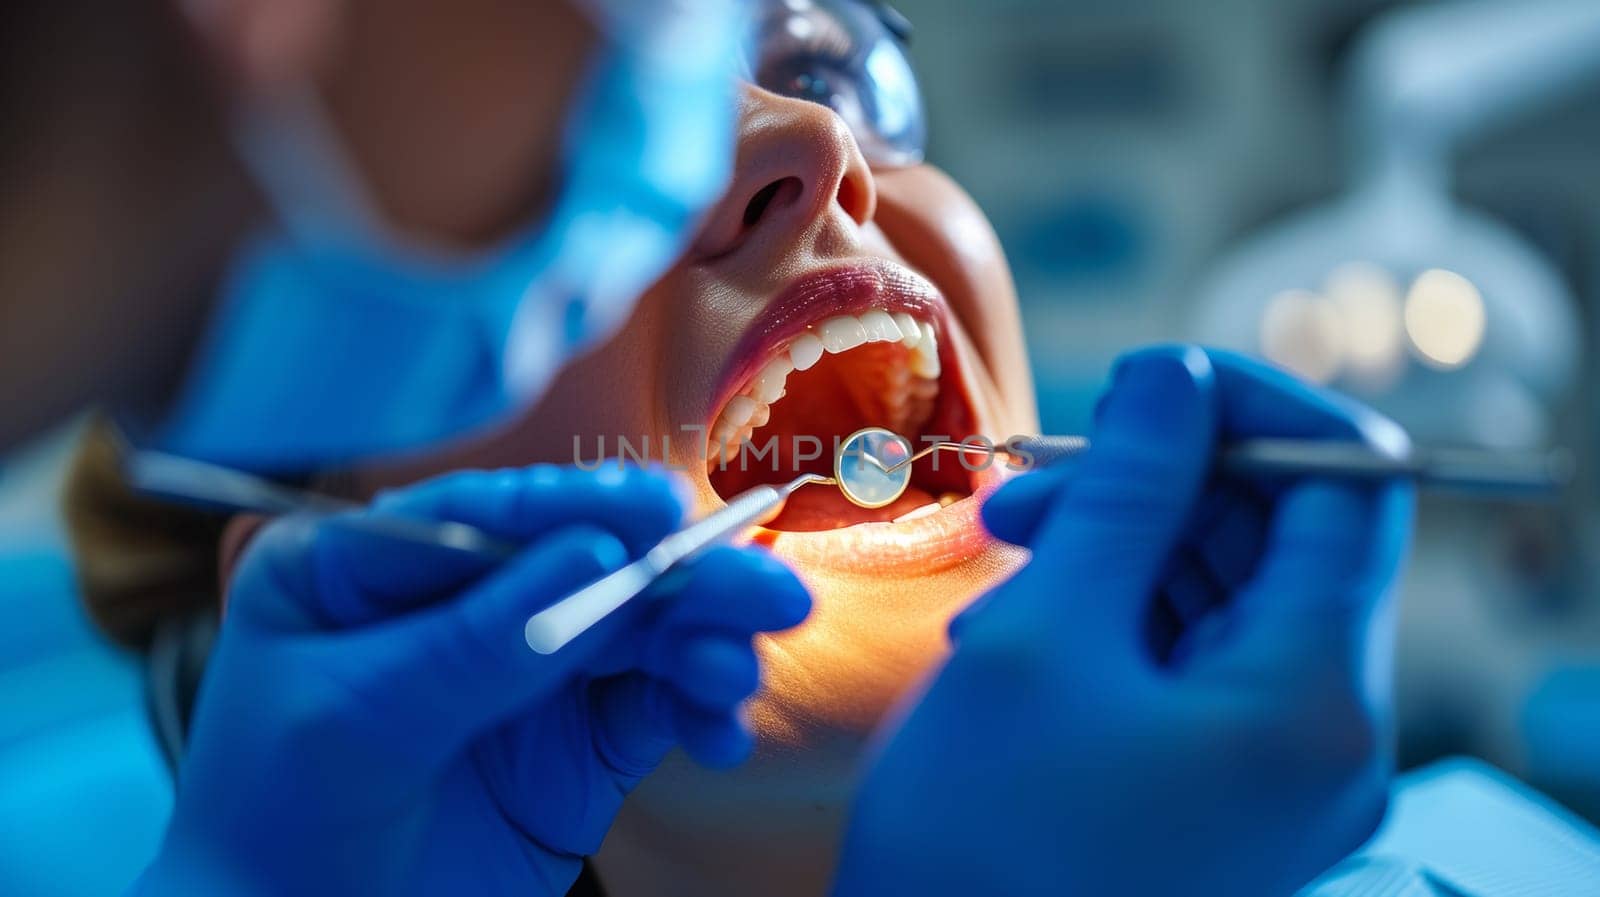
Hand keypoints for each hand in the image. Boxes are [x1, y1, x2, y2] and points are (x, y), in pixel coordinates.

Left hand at [132, 466, 809, 896]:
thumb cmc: (278, 821)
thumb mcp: (357, 718)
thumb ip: (477, 642)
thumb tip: (594, 556)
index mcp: (371, 566)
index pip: (486, 514)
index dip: (577, 507)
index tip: (657, 515)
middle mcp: (461, 603)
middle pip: (587, 566)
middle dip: (676, 578)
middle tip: (760, 590)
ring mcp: (527, 672)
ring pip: (638, 633)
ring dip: (703, 644)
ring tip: (737, 677)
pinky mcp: (576, 745)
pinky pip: (654, 710)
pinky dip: (698, 714)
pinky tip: (720, 733)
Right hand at [834, 346, 1413, 896]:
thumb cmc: (978, 838)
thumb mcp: (1047, 633)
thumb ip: (1127, 488)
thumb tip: (1175, 375)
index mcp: (1315, 698)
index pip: (1354, 483)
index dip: (1256, 404)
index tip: (1143, 385)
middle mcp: (1329, 740)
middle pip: (1288, 538)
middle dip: (1163, 484)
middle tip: (1032, 489)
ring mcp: (1282, 775)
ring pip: (1234, 595)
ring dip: (1127, 547)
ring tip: (1009, 559)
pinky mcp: (1229, 794)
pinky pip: (1201, 662)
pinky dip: (1122, 616)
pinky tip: (1027, 622)